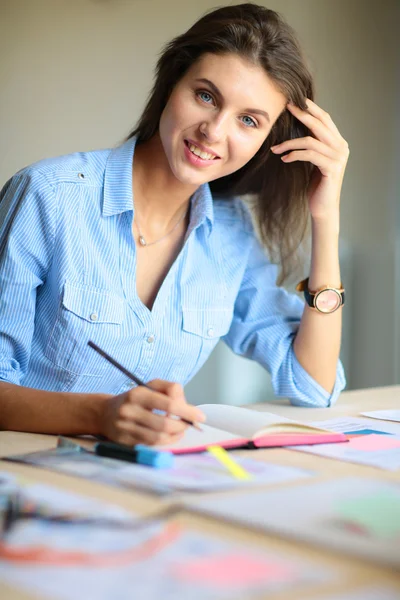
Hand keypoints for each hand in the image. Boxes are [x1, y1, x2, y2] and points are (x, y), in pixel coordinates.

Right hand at [100, 379, 204, 445]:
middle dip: (182, 426)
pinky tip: (170, 437)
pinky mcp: (124, 442)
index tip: (201, 417)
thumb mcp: (151, 386)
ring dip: (175, 436)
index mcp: (138, 393)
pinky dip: (165, 442)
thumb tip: (188, 407)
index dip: (187, 411)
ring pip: (158, 438)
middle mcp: (129, 411)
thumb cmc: (135, 398)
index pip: (168, 403)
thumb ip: (171, 390)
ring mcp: (125, 428)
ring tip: (181, 430)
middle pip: (165, 424)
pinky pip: (150, 446)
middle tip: (190, 425)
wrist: (104, 413)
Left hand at [271, 99, 349, 220]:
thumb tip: (297, 128)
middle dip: (301, 114)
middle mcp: (341, 147)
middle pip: (320, 124)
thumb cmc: (316, 185)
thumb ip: (312, 145)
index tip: (295, 100)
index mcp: (338, 143)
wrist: (323, 208)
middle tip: (285, 107)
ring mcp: (338, 158)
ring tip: (275, 148)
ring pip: (311, 140)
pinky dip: (294, 155)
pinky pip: (309, 155)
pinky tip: (284, 159)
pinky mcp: (331, 168)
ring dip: (289, 143)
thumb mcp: (314, 161)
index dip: (311, 108)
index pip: (325, 119)